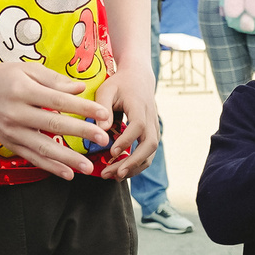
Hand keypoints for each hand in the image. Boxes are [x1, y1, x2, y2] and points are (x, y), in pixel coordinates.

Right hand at [0, 58, 111, 180]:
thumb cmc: (3, 76)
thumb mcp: (27, 69)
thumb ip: (54, 80)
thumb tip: (81, 88)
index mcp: (22, 90)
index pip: (58, 101)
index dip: (82, 108)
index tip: (103, 114)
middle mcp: (15, 112)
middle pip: (52, 125)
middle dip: (80, 133)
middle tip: (103, 139)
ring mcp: (11, 131)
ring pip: (42, 148)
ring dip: (67, 159)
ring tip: (88, 167)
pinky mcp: (9, 143)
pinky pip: (32, 158)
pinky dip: (50, 167)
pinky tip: (68, 174)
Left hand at [99, 63, 161, 179]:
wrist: (139, 78)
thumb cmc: (119, 84)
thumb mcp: (107, 90)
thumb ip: (102, 109)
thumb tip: (101, 131)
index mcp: (139, 106)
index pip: (138, 126)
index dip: (126, 140)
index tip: (111, 152)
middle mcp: (151, 119)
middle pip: (150, 144)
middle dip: (133, 161)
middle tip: (114, 173)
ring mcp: (153, 128)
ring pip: (151, 153)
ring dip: (134, 167)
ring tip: (114, 176)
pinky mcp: (152, 134)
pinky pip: (148, 154)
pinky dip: (136, 165)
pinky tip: (120, 171)